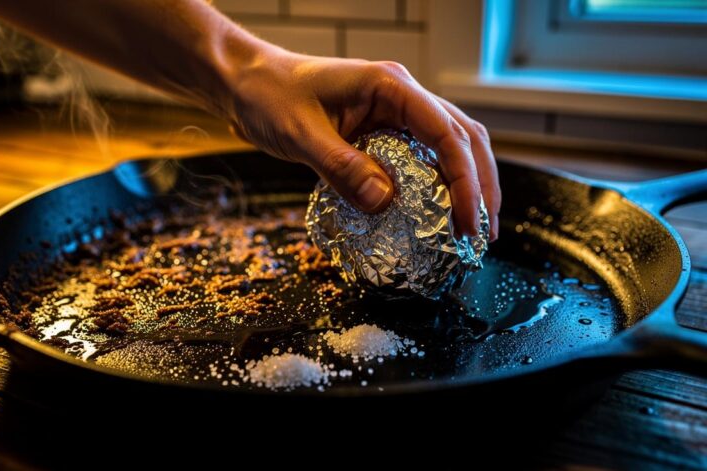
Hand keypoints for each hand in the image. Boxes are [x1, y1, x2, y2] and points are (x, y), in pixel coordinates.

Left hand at [227, 50, 500, 240]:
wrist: (246, 82)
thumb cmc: (268, 97)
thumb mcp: (300, 134)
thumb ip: (341, 168)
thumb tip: (385, 203)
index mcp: (390, 86)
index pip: (446, 133)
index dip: (466, 181)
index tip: (468, 222)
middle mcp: (402, 94)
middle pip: (463, 138)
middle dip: (480, 186)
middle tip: (482, 234)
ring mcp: (394, 110)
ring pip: (449, 145)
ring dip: (467, 184)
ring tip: (472, 227)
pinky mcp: (382, 128)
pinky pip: (421, 154)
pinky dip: (437, 183)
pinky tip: (437, 212)